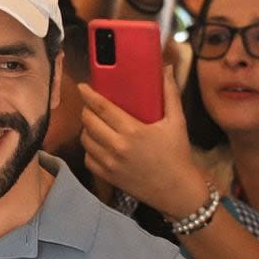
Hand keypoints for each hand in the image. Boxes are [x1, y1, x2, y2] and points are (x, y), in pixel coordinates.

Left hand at [78, 67, 206, 218]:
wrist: (176, 190)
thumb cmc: (176, 154)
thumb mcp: (177, 122)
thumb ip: (170, 93)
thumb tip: (167, 68)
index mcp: (132, 131)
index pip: (102, 108)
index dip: (89, 95)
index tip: (82, 87)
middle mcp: (117, 147)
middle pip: (88, 122)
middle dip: (86, 110)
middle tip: (91, 106)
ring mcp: (109, 163)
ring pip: (85, 140)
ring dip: (87, 129)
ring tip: (95, 124)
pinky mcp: (106, 177)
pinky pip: (88, 158)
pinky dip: (89, 149)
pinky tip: (98, 143)